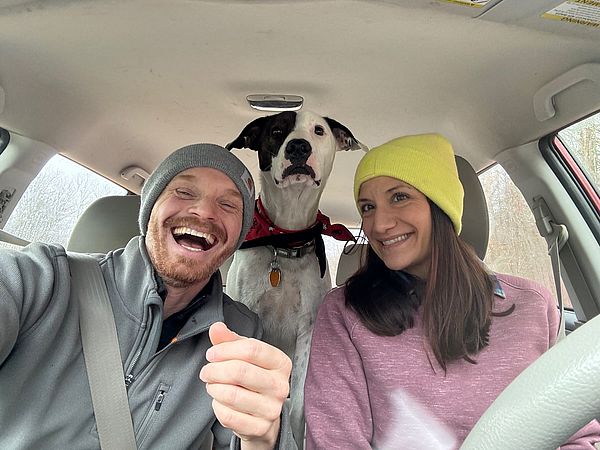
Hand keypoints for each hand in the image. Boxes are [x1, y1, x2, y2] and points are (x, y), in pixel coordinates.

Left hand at [199, 322, 291, 449]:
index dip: (225, 349)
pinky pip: (228, 415)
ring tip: (212, 385)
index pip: (252, 348)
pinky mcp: (260, 427)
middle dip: (215, 370)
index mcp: (280, 362)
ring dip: (214, 388)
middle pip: (240, 371)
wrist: (263, 414)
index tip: (212, 353)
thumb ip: (230, 340)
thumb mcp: (245, 356)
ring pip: (232, 394)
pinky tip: (219, 401)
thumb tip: (217, 328)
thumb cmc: (254, 379)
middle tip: (207, 371)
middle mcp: (280, 385)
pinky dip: (217, 407)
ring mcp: (272, 408)